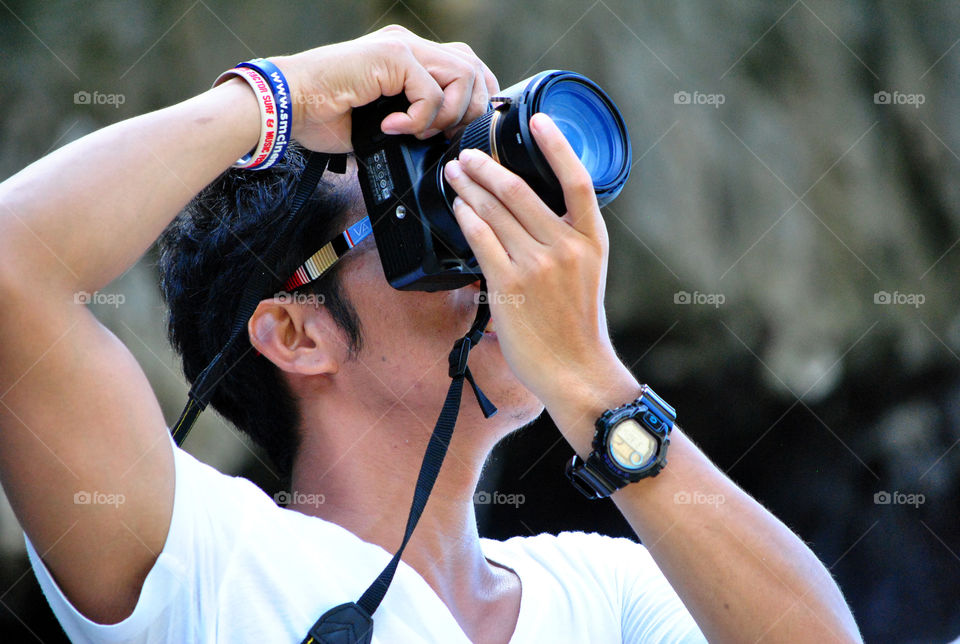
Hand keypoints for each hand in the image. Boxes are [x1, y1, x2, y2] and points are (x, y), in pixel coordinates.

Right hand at [271, 25, 498, 151]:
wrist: (286, 106)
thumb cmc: (321, 116)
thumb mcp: (381, 124)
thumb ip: (414, 123)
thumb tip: (441, 145)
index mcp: (407, 58)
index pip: (465, 68)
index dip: (473, 103)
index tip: (457, 133)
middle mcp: (408, 45)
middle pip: (474, 68)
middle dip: (470, 111)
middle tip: (444, 137)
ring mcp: (402, 47)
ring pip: (463, 76)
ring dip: (447, 115)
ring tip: (416, 132)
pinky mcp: (392, 56)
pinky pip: (431, 92)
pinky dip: (419, 119)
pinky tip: (392, 128)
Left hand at [443, 113, 627, 411]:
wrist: (575, 370)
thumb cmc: (578, 325)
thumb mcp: (587, 273)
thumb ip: (566, 241)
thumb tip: (529, 214)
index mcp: (592, 239)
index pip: (577, 179)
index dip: (556, 144)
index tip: (537, 119)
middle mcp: (566, 247)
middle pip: (519, 189)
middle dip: (486, 166)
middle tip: (467, 155)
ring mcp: (537, 265)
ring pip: (494, 210)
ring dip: (468, 187)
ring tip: (454, 174)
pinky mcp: (510, 284)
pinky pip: (480, 238)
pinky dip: (465, 217)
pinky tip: (457, 207)